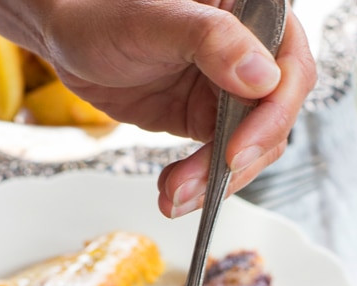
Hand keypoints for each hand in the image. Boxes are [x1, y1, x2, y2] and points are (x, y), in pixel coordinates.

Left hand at [0, 0, 315, 215]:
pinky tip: (173, 192)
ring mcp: (228, 89)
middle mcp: (248, 52)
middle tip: (198, 186)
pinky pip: (219, 162)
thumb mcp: (155, 20)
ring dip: (215, 182)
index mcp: (250, 12)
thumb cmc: (102, 12)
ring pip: (248, 150)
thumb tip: (264, 77)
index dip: (272, 116)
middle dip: (235, 162)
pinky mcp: (206, 119)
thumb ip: (212, 40)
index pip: (290, 68)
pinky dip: (199, 185)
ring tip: (173, 195)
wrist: (66, 38)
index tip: (236, 150)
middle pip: (272, 120)